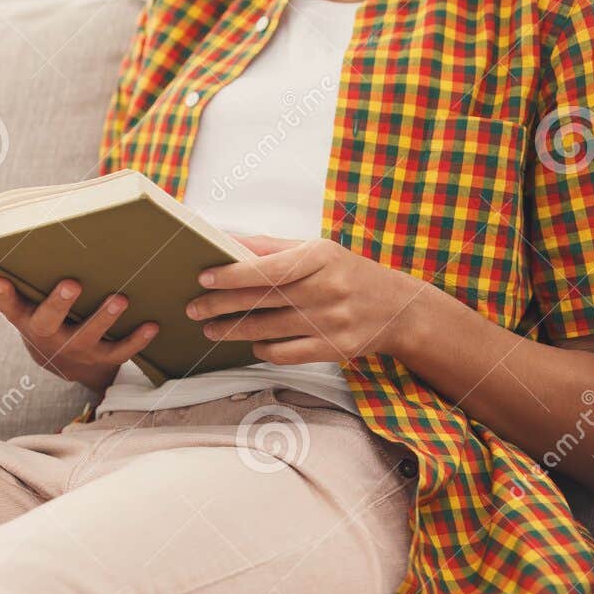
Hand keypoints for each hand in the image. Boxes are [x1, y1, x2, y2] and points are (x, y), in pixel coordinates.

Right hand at [0, 258, 159, 389]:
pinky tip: (154, 323)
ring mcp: (77, 348)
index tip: (1, 280)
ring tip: (121, 299)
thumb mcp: (8, 302)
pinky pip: (122, 352)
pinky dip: (138, 340)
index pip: (8, 306)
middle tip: (71, 283)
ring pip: (90, 335)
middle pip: (49, 321)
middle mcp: (48, 335)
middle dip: (59, 303)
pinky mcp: (104, 358)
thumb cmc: (33, 317)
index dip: (4, 296)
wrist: (63, 365)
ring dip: (105, 318)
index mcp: (23, 318)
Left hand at [186, 235, 425, 363]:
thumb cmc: (347, 273)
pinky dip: (261, 349)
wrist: (400, 309)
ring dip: (232, 330)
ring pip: (268, 330)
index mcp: (322, 258)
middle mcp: (328, 289)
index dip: (232, 275)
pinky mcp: (334, 350)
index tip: (203, 278)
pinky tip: (251, 343)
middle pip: (262, 300)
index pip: (268, 268)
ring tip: (210, 328)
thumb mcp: (316, 251)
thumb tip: (224, 240)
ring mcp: (332, 322)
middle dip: (220, 306)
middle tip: (193, 308)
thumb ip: (270, 247)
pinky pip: (284, 353)